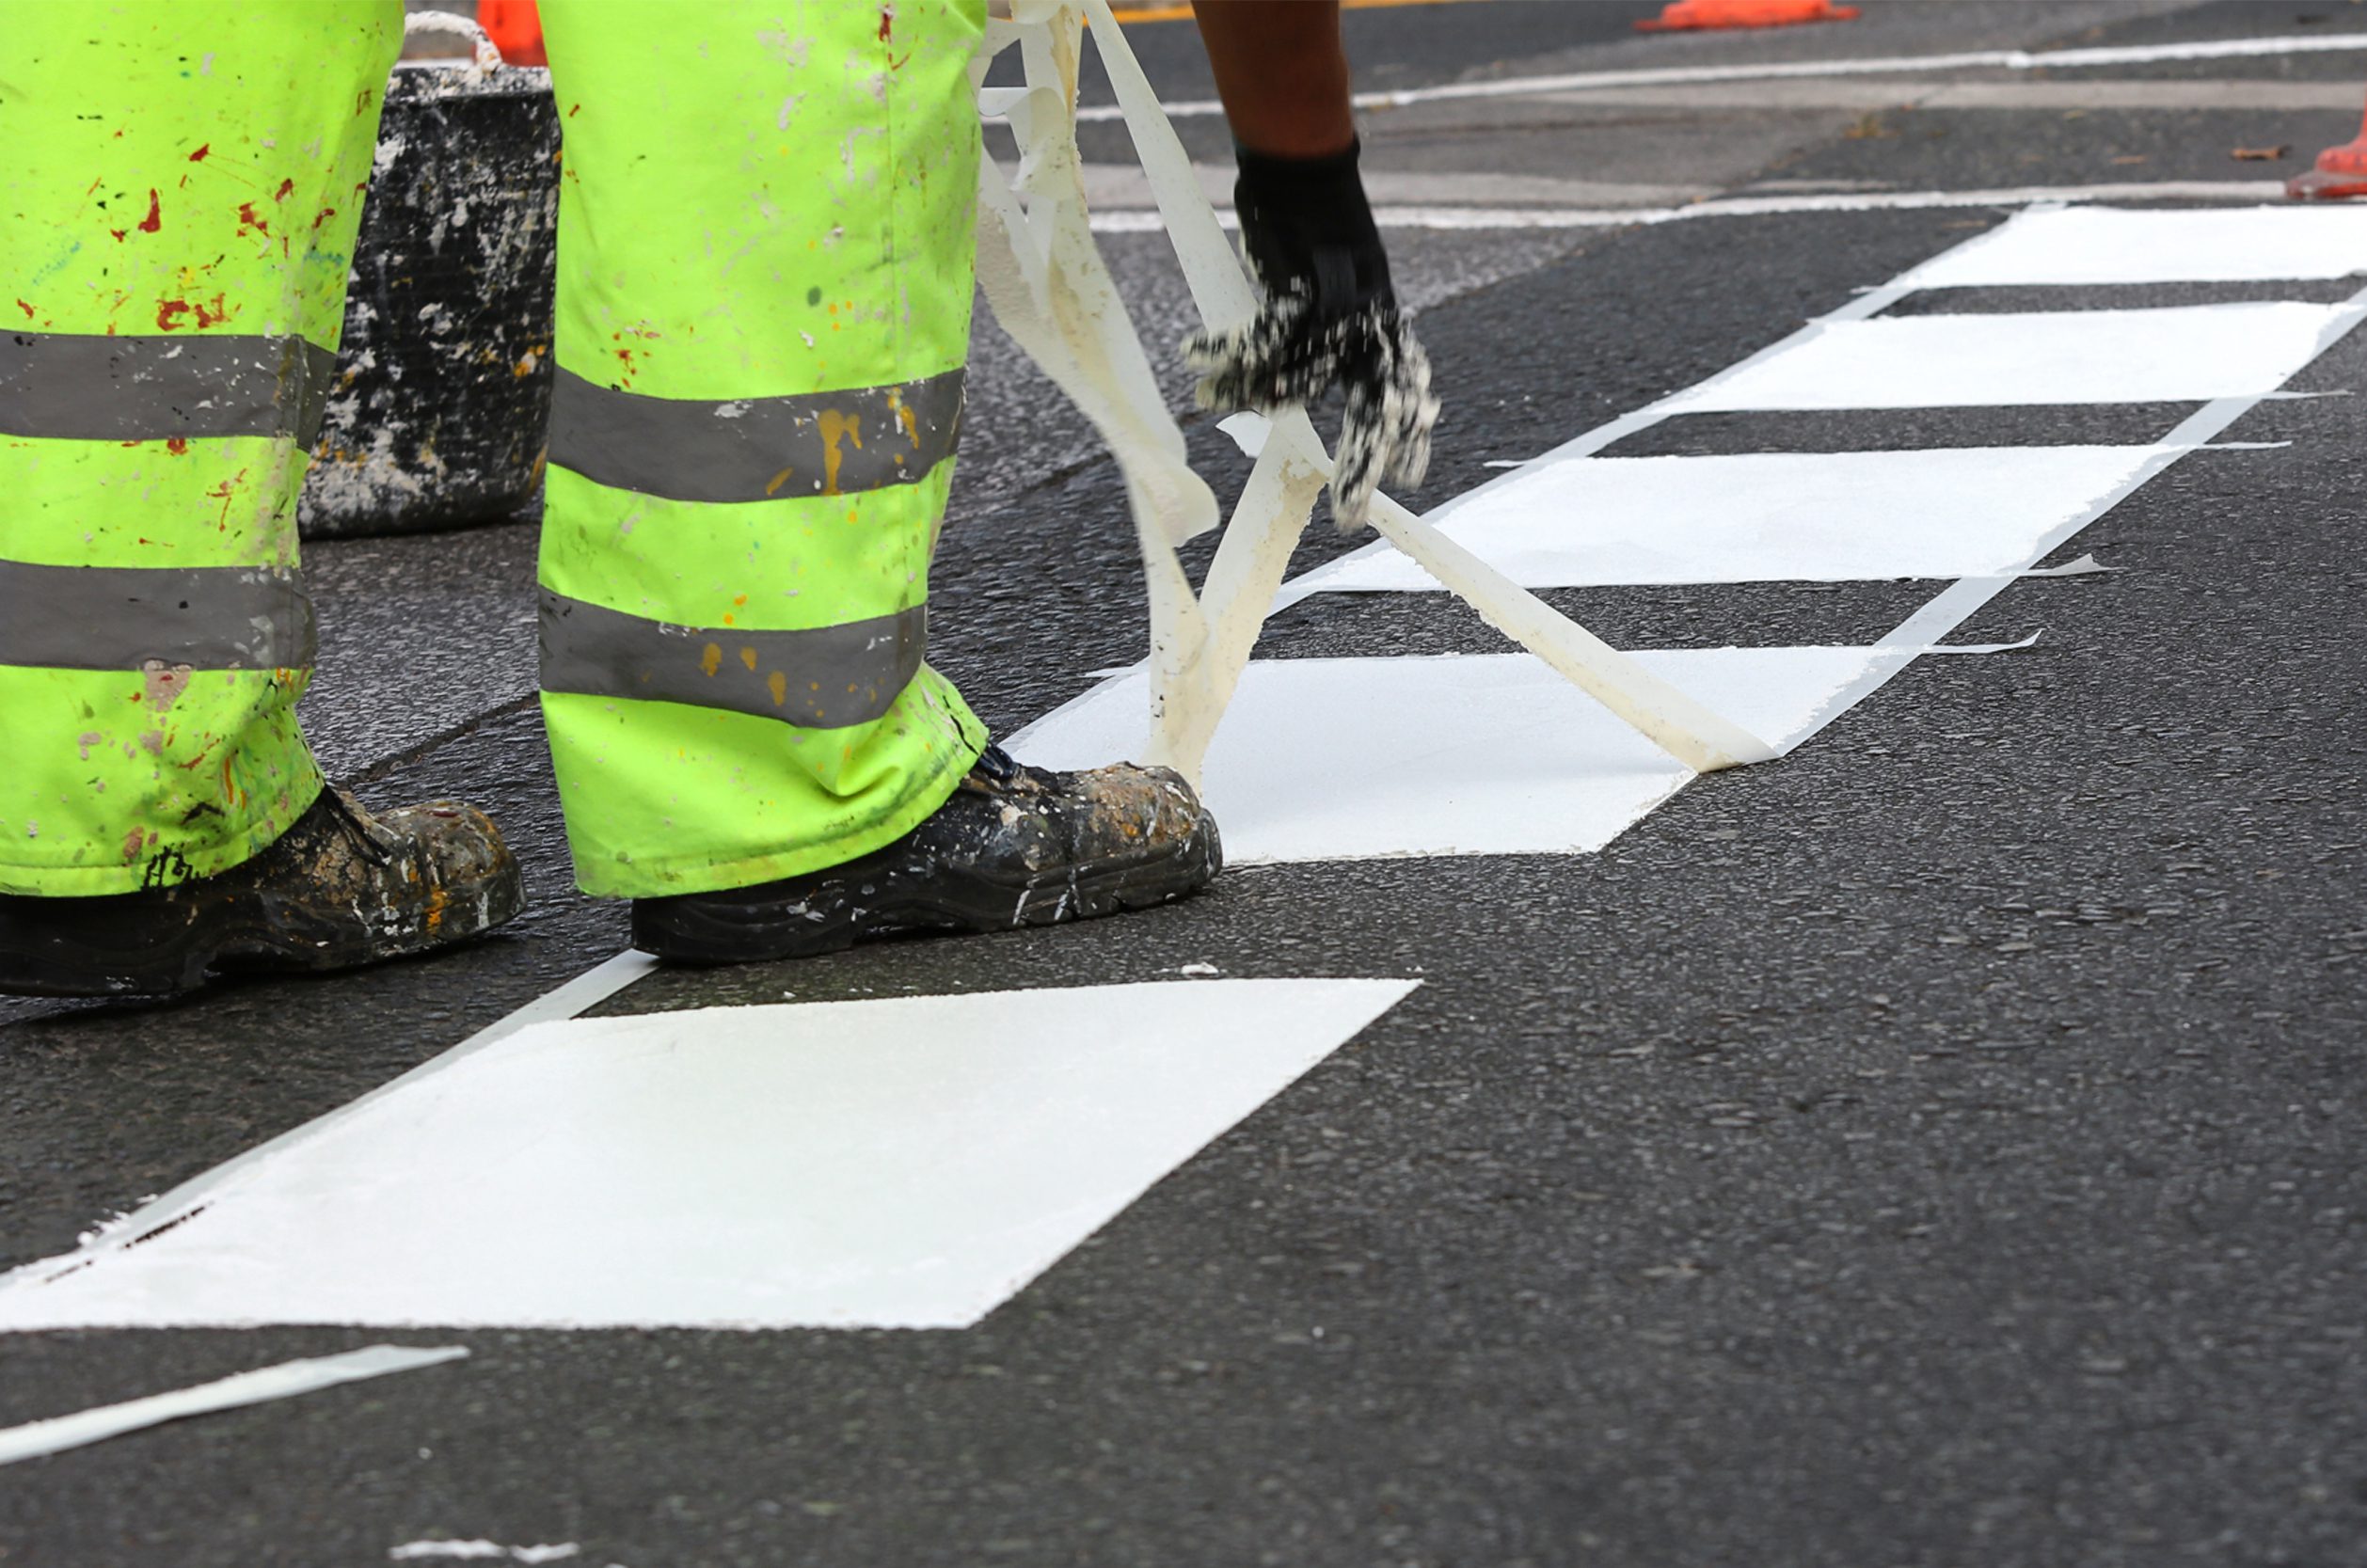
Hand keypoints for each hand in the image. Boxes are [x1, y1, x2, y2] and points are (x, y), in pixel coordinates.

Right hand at [1184, 140, 1439, 530]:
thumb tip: (1279, 400)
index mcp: (1384, 326)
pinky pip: (1259, 341)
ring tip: (1204, 396)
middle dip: (1362, 465)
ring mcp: (1340, 309)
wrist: (1304, 169)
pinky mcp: (1303, 290)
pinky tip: (1195, 354)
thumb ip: (1321, 345)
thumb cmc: (1309, 234)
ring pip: (1293, 380)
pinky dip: (1223, 350)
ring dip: (1242, 393)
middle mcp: (1372, 325)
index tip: (1408, 480)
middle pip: (1375, 410)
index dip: (1407, 441)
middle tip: (1350, 514)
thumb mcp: (1330, 293)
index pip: (1405, 395)